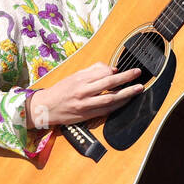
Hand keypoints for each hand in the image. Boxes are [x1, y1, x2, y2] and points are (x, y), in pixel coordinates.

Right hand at [26, 63, 143, 127]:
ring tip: (138, 88)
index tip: (121, 70)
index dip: (114, 71)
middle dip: (126, 77)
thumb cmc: (61, 90)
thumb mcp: (74, 76)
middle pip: (108, 83)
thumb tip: (111, 69)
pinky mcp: (86, 115)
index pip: (102, 72)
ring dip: (126, 93)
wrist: (45, 107)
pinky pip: (106, 110)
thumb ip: (92, 71)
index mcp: (79, 79)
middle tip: (138, 73)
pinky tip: (126, 101)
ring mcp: (85, 105)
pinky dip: (118, 105)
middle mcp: (82, 91)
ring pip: (110, 98)